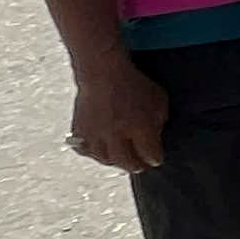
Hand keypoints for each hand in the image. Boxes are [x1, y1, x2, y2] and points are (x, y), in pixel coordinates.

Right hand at [69, 55, 167, 173]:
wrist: (102, 72)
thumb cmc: (134, 83)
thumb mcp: (158, 100)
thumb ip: (159, 121)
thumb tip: (155, 137)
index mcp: (140, 126)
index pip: (149, 154)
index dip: (154, 159)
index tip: (156, 159)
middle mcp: (116, 134)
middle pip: (126, 162)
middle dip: (136, 166)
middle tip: (141, 166)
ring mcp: (96, 134)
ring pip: (105, 159)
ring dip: (115, 162)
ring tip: (122, 160)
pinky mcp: (80, 131)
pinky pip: (86, 150)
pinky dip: (95, 154)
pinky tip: (102, 152)